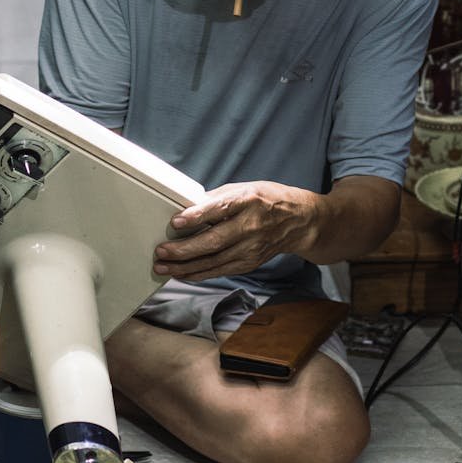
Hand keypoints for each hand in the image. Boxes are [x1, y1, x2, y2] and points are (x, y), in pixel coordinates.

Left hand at [153, 181, 321, 280]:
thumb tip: (187, 206)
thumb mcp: (245, 188)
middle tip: (161, 251)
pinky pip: (220, 271)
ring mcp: (252, 248)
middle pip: (214, 242)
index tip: (176, 221)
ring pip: (214, 262)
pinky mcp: (250, 263)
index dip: (197, 216)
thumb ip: (217, 198)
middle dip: (184, 250)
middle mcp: (251, 226)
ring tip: (163, 267)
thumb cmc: (269, 199)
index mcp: (249, 200)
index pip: (220, 208)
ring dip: (185, 267)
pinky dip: (199, 274)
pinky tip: (182, 274)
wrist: (299, 221)